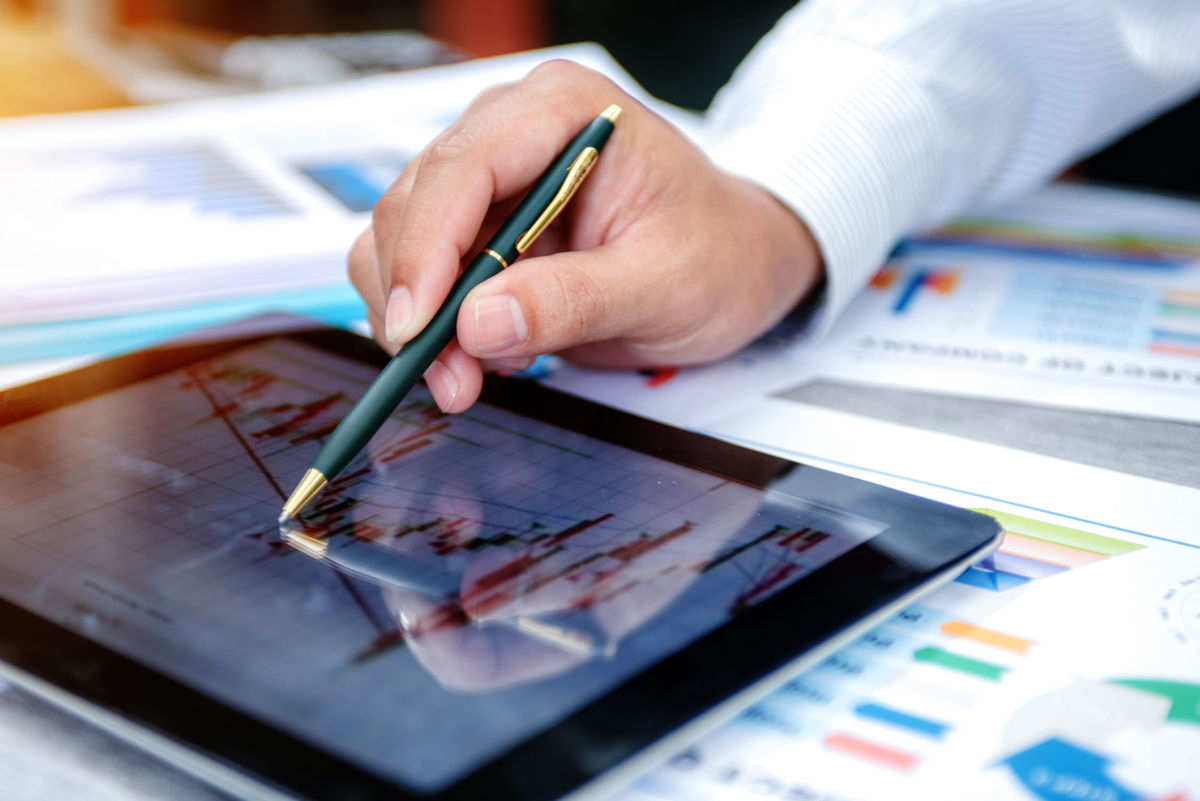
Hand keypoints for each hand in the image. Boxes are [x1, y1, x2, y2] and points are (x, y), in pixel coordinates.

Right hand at [349, 59, 823, 412]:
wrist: (735, 265)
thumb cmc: (717, 252)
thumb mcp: (662, 284)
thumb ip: (573, 301)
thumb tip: (478, 324)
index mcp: (564, 112)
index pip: (465, 165)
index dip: (425, 246)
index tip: (418, 324)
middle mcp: (513, 132)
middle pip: (416, 203)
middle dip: (418, 299)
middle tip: (448, 378)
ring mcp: (491, 181)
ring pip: (401, 242)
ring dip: (417, 321)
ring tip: (464, 379)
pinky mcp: (480, 230)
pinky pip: (422, 275)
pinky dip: (433, 327)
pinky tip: (478, 358)